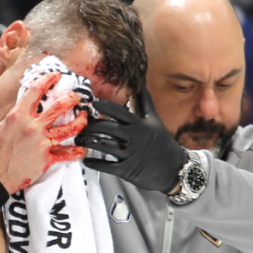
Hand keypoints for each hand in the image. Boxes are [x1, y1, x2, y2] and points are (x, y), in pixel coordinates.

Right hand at [0, 72, 88, 194]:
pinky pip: (67, 154)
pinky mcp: (46, 159)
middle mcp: (32, 127)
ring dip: (80, 121)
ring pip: (69, 128)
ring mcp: (41, 143)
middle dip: (71, 99)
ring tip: (84, 117)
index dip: (48, 79)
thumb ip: (14, 117)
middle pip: (58, 107)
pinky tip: (83, 149)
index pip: (35, 91)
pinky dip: (77, 152)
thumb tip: (22, 112)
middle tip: (76, 97)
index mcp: (18, 116)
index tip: (56, 76)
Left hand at [75, 99, 189, 193]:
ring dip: (89, 142)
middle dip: (92, 125)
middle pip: (109, 128)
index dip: (106, 107)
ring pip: (105, 145)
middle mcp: (134, 138)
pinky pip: (107, 166)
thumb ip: (145, 102)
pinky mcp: (127, 170)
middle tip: (79, 123)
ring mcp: (130, 154)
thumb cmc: (162, 143)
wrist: (174, 169)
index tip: (93, 102)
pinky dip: (95, 163)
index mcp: (140, 125)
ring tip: (78, 140)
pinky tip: (86, 160)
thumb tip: (140, 83)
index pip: (121, 112)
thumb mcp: (155, 120)